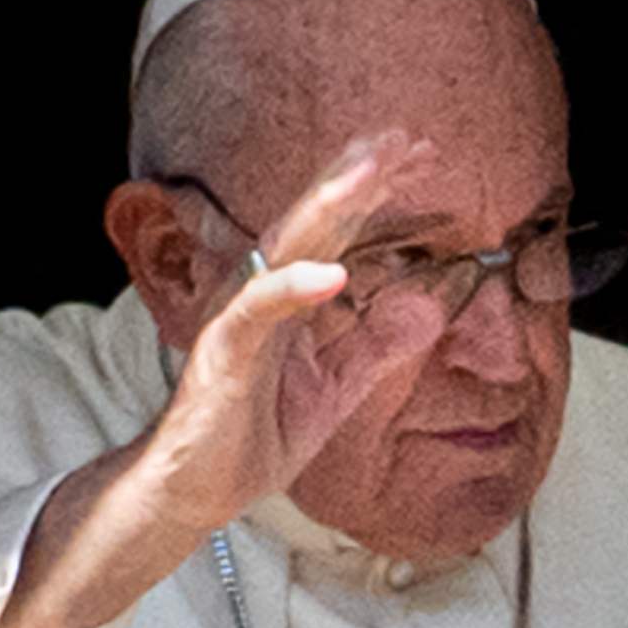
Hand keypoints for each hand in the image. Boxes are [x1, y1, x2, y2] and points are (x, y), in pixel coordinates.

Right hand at [0, 130, 451, 627]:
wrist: (199, 491)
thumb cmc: (254, 434)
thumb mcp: (335, 390)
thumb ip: (376, 346)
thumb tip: (429, 307)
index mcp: (288, 297)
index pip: (337, 229)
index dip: (376, 190)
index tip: (420, 153)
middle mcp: (261, 293)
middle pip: (314, 220)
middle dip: (358, 175)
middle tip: (403, 135)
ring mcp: (239, 318)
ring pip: (286, 247)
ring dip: (331, 206)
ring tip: (375, 171)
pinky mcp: (223, 353)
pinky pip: (258, 313)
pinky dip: (295, 290)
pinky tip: (336, 273)